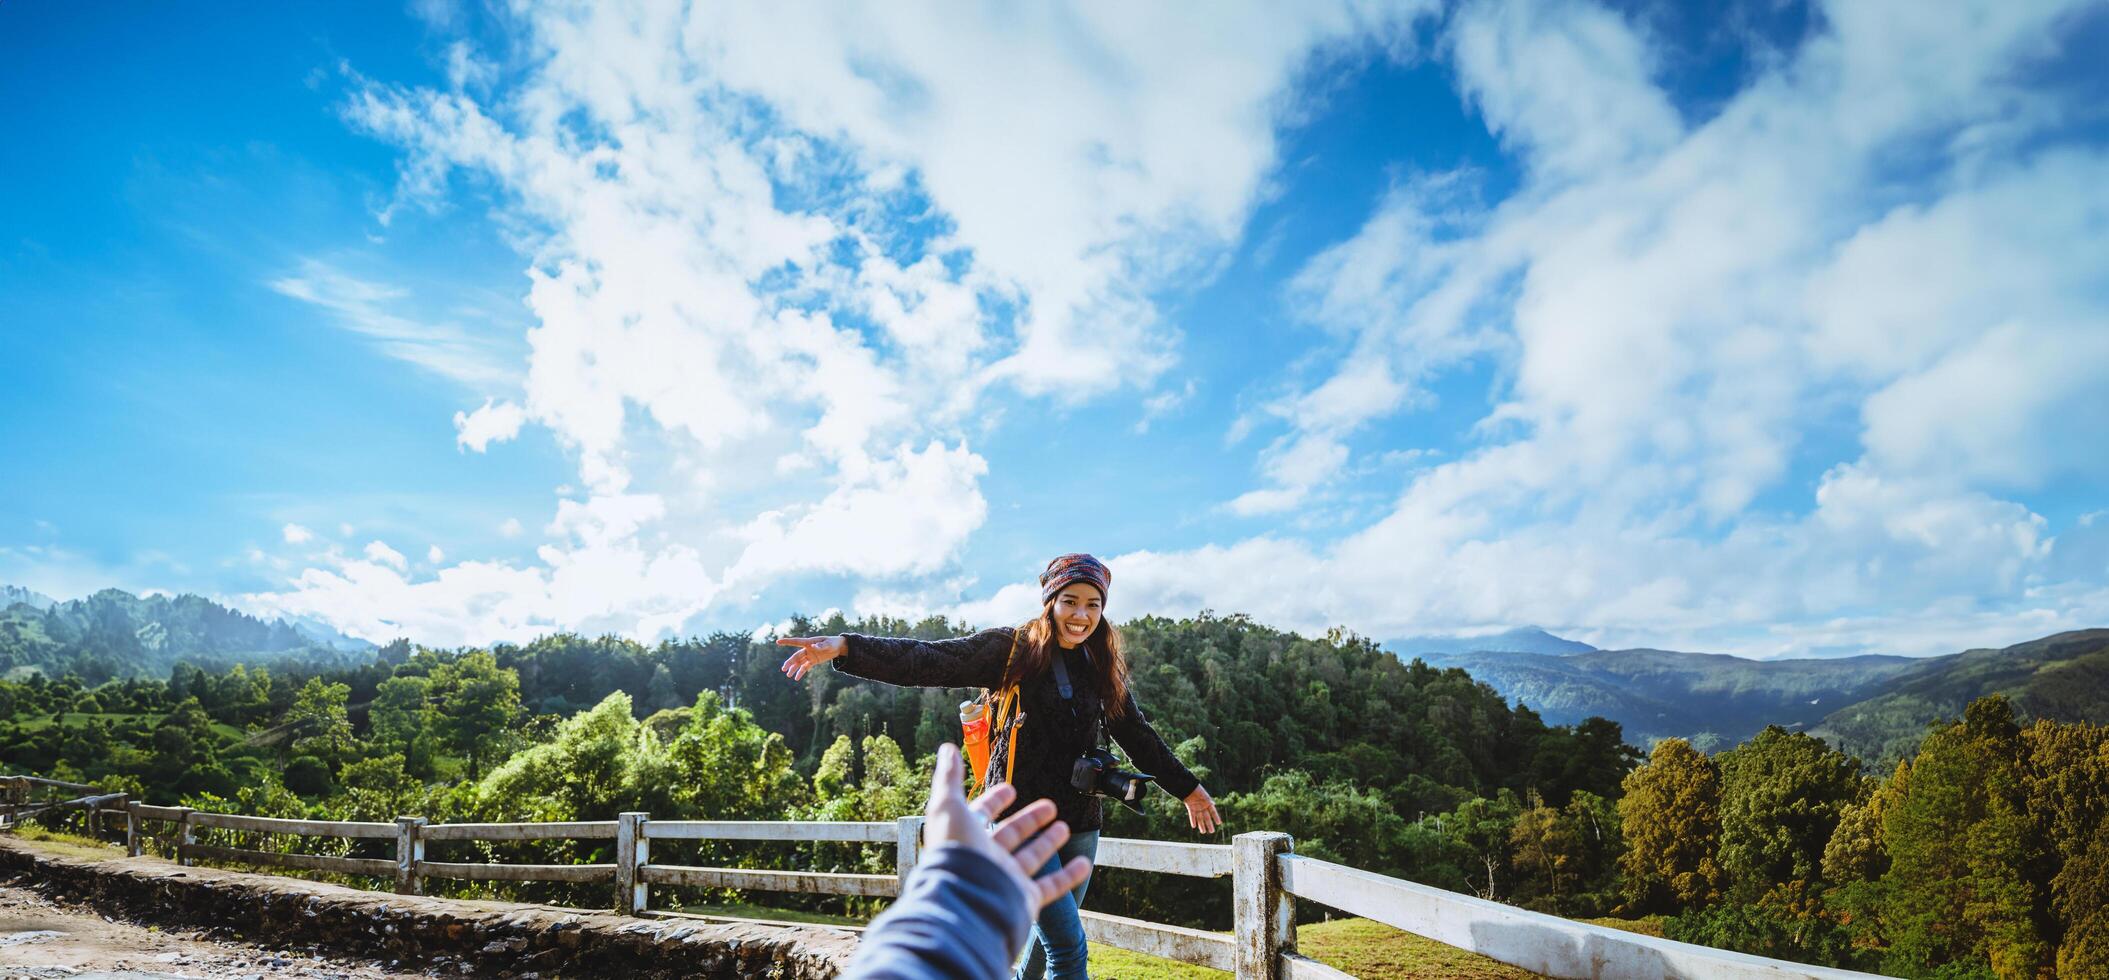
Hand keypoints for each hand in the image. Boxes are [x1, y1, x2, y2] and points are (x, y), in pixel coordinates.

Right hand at [777, 635, 846, 680]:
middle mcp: (807, 649)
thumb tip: (814, 646)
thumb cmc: (833, 642)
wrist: (838, 647)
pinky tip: (796, 678)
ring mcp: (810, 655)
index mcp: (809, 642)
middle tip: (784, 668)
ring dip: (793, 668)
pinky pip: (805, 667)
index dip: (787, 642)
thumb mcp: (829, 644)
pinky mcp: (813, 661)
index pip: (796, 642)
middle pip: (796, 656)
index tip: (778, 642)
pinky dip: (801, 672)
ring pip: (799, 662)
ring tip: (788, 675)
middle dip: (790, 662)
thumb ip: (822, 645)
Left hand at [924, 743, 1092, 911]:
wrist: (966, 902)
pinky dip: (1069, 876)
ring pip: (1031, 857)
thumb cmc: (955, 852)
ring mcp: (1005, 879)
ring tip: (1065, 827)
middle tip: (1048, 806)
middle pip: (1010, 835)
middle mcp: (985, 858)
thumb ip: (949, 777)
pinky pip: (1051, 886)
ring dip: (1048, 842)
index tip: (1011, 790)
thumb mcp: (948, 806)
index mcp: (966, 837)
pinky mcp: (1023, 898)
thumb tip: (947, 748)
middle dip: (1029, 820)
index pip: (981, 814)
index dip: (994, 801)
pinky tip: (1084, 862)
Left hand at [1183, 785, 1220, 833]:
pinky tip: (1194, 826)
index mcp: (1208, 803)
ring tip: (1203, 832)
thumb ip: (1208, 800)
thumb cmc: (1198, 790)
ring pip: (1200, 818)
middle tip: (1212, 831)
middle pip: (1207, 817)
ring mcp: (1197, 808)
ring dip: (1201, 825)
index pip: (1213, 812)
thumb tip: (1213, 804)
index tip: (1219, 823)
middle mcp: (1203, 807)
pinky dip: (1193, 820)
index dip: (1216, 817)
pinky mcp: (1191, 808)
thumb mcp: (1204, 795)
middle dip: (1209, 824)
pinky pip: (1192, 816)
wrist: (1189, 787)